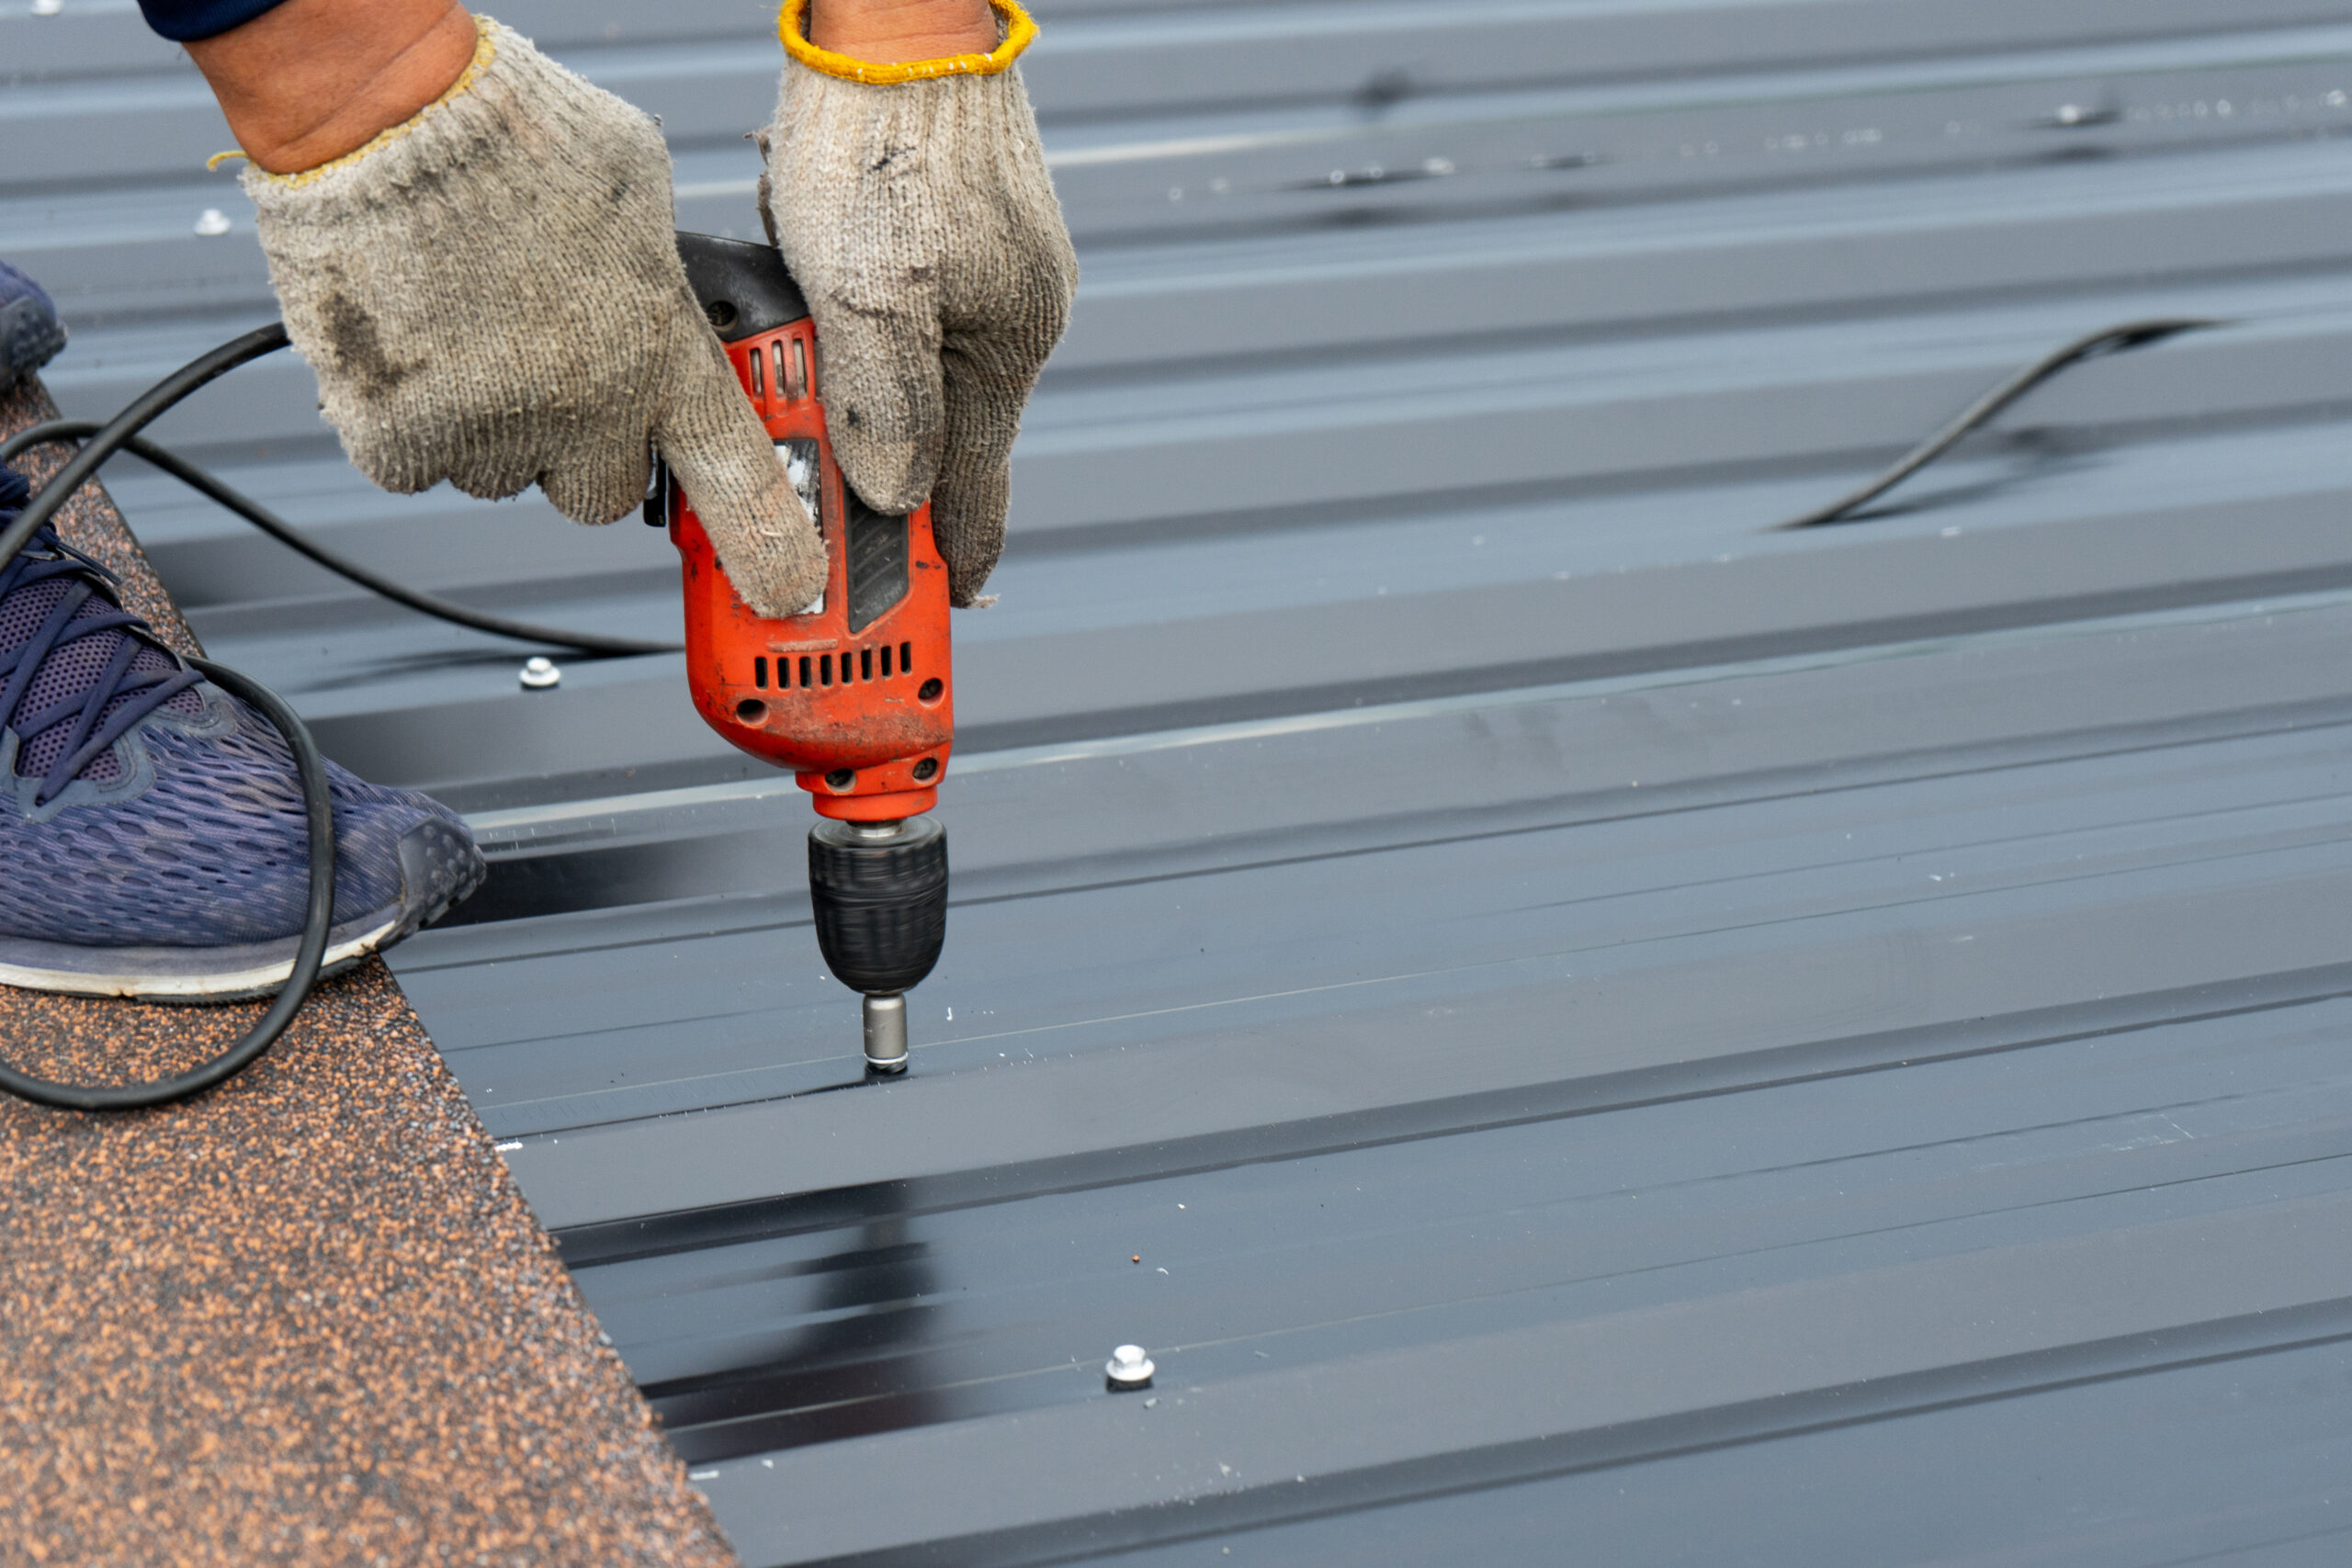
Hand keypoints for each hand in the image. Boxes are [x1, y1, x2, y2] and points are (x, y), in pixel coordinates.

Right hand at [196, 7, 824, 618]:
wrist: (384, 112)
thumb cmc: (515, 128)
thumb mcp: (642, 192)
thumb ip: (664, 275)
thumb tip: (673, 300)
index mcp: (662, 353)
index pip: (738, 480)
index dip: (768, 547)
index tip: (787, 592)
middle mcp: (586, 408)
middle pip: (601, 492)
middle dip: (582, 447)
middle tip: (550, 371)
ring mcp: (491, 431)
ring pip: (505, 472)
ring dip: (492, 422)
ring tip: (471, 320)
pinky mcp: (398, 437)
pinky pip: (416, 463)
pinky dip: (408, 416)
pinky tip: (414, 336)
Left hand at [760, 0, 1075, 605]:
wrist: (894, 17)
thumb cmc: (884, 133)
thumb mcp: (870, 286)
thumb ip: (885, 403)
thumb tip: (897, 497)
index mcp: (1007, 347)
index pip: (980, 491)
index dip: (953, 562)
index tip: (935, 616)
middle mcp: (1008, 319)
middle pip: (942, 442)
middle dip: (886, 485)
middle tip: (828, 529)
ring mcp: (984, 278)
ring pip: (913, 382)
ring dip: (859, 408)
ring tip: (797, 419)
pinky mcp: (950, 240)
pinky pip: (900, 323)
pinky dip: (857, 344)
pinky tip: (812, 324)